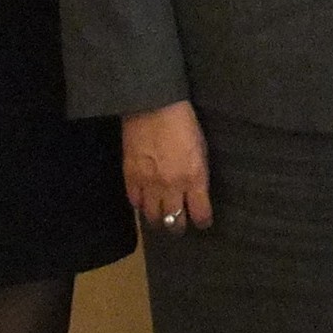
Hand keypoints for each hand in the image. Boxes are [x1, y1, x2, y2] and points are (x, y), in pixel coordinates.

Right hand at [123, 100, 212, 233]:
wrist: (153, 105)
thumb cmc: (183, 122)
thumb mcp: (200, 148)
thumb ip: (198, 173)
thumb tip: (196, 191)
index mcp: (194, 177)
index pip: (200, 213)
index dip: (202, 221)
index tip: (202, 222)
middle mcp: (172, 186)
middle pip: (174, 221)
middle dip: (178, 227)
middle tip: (179, 226)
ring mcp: (149, 184)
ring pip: (152, 217)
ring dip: (158, 220)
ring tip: (161, 219)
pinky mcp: (130, 177)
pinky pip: (135, 202)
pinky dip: (140, 205)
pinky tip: (144, 202)